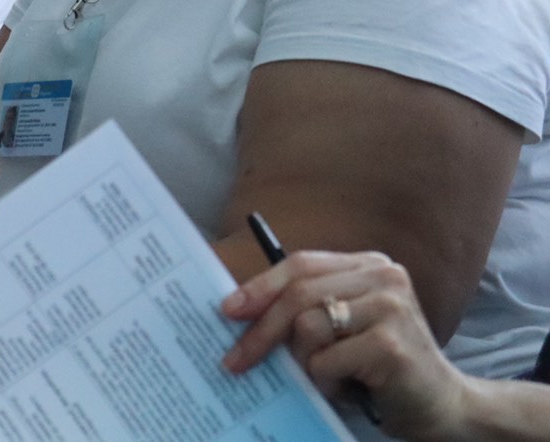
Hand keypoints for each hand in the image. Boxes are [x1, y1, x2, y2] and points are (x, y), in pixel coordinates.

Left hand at [221, 250, 467, 440]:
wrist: (444, 407)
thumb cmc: (382, 369)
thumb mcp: (344, 328)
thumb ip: (307, 310)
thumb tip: (240, 311)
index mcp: (369, 265)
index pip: (301, 264)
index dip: (260, 286)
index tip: (227, 309)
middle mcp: (384, 277)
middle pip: (299, 293)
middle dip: (261, 330)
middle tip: (235, 360)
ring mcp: (391, 307)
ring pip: (308, 327)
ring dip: (304, 364)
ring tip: (325, 380)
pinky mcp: (391, 344)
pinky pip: (327, 361)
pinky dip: (325, 382)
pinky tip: (347, 391)